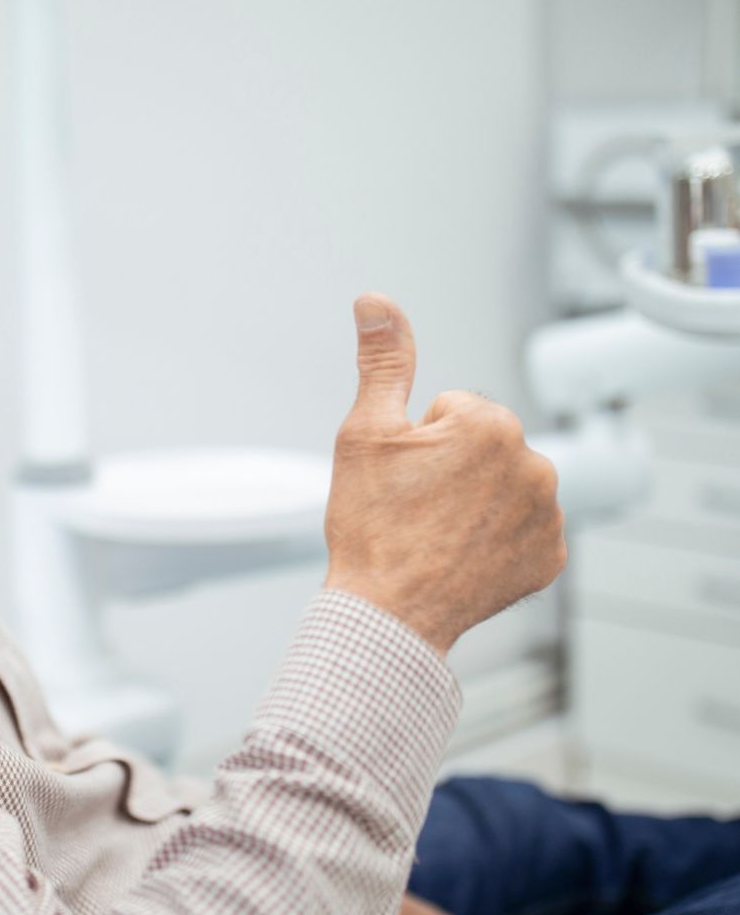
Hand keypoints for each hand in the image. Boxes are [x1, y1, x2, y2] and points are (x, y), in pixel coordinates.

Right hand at [323, 294, 566, 653]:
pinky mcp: (550, 555)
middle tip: (416, 507)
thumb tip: (376, 301)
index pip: (451, 411)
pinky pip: (523, 528)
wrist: (387, 613)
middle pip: (483, 446)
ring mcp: (547, 513)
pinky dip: (496, 538)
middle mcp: (533, 463)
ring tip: (436, 532)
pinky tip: (461, 555)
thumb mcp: (364, 434)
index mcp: (489, 424)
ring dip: (476, 500)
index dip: (419, 443)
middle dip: (453, 467)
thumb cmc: (372, 527)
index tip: (404, 478)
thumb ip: (383, 360)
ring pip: (504, 485)